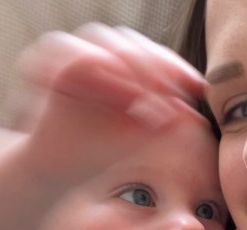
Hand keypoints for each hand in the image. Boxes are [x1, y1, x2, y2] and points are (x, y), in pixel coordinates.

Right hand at [11, 24, 205, 189]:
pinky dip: (106, 71)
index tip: (199, 86)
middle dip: (156, 64)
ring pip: (105, 42)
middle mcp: (91, 53)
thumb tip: (195, 113)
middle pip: (128, 41)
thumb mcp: (139, 135)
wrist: (58, 170)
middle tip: (177, 89)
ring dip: (132, 65)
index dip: (175, 66)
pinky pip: (80, 57)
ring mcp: (68, 54)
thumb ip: (163, 119)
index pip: (149, 52)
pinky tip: (130, 94)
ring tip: (153, 94)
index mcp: (114, 65)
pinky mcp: (47, 64)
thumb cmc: (99, 150)